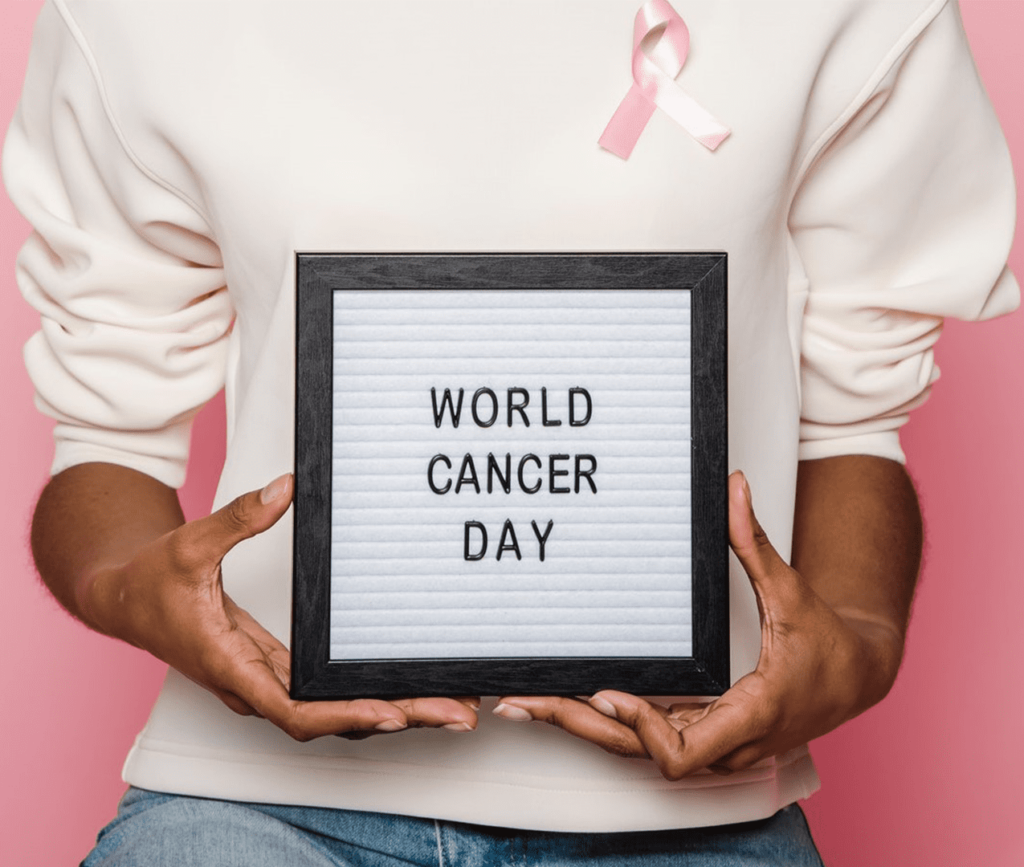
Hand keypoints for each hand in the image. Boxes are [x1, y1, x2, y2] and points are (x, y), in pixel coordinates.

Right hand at [83, 473, 477, 740]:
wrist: (124, 600)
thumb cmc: (150, 582)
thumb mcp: (188, 544)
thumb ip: (236, 519)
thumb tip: (285, 489)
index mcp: (230, 665)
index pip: (294, 709)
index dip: (344, 714)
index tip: (391, 712)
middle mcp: (254, 685)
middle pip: (331, 718)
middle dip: (395, 718)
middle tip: (457, 711)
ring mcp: (267, 680)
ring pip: (334, 711)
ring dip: (392, 711)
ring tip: (452, 704)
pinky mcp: (275, 668)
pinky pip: (328, 693)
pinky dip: (368, 695)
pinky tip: (407, 688)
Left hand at [492, 471, 904, 778]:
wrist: (856, 679)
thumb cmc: (827, 645)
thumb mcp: (792, 593)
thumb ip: (756, 543)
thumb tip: (733, 487)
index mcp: (750, 713)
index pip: (680, 752)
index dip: (640, 728)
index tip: (609, 692)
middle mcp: (727, 741)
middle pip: (638, 753)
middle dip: (579, 726)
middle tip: (523, 700)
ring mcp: (714, 744)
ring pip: (636, 750)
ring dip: (582, 726)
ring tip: (527, 701)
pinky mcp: (703, 735)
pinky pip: (647, 739)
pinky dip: (606, 722)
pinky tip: (568, 702)